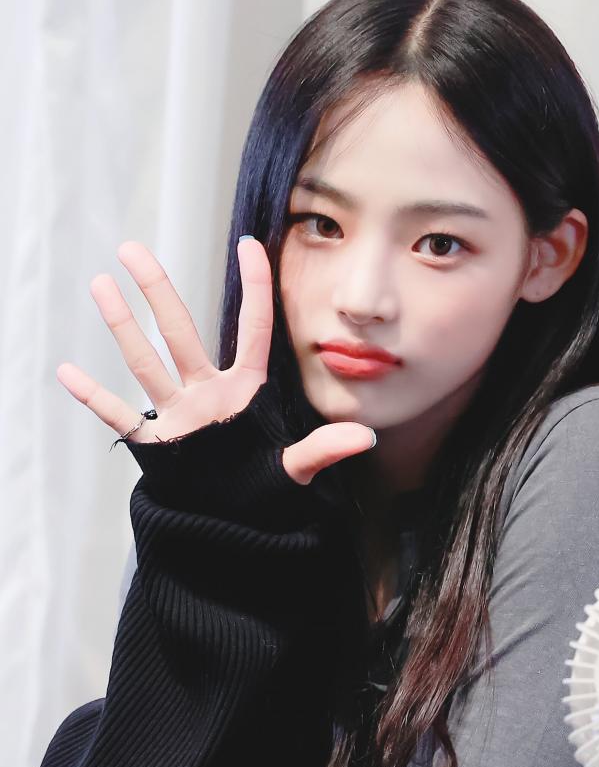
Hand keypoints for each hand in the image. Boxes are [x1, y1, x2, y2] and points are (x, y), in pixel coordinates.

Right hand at [56, 238, 376, 485]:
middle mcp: (207, 393)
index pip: (252, 329)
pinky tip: (66, 372)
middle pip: (179, 332)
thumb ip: (322, 450)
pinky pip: (119, 417)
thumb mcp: (294, 469)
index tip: (250, 244)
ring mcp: (178, 415)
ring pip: (146, 363)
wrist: (233, 522)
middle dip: (157, 291)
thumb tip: (365, 438)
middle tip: (132, 248)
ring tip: (101, 285)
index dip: (254, 288)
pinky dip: (93, 398)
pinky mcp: (157, 445)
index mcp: (245, 392)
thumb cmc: (264, 491)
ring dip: (123, 327)